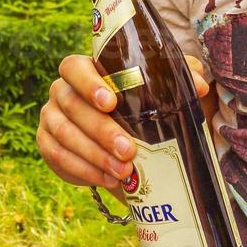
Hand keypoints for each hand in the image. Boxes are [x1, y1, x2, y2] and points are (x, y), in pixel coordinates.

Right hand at [37, 53, 211, 189]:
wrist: (126, 144)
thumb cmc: (141, 108)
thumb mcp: (161, 90)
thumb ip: (179, 76)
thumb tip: (200, 84)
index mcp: (83, 70)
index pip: (74, 67)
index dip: (89, 83)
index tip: (111, 102)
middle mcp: (61, 91)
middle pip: (71, 105)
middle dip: (100, 129)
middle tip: (127, 150)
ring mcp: (50, 117)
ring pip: (63, 134)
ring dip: (93, 154)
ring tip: (122, 171)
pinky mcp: (46, 144)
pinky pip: (56, 157)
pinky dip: (82, 170)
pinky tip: (106, 179)